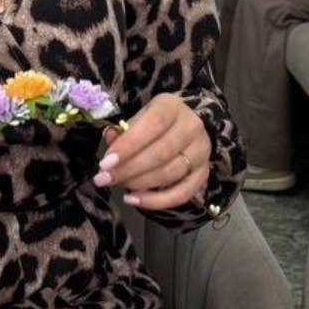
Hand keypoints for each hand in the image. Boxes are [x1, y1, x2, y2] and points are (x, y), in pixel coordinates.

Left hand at [94, 94, 209, 210]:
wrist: (185, 126)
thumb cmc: (154, 123)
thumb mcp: (138, 118)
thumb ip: (123, 130)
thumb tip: (110, 138)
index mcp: (172, 107)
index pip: (153, 125)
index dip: (128, 146)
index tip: (105, 163)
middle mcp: (192, 127)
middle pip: (161, 153)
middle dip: (128, 170)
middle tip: (105, 179)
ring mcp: (201, 152)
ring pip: (170, 174)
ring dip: (139, 184)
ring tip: (119, 186)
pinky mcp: (203, 174)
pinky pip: (182, 194)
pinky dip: (156, 201)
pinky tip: (135, 200)